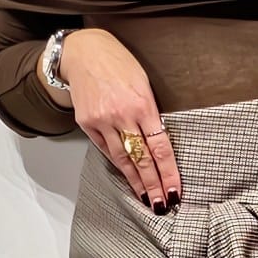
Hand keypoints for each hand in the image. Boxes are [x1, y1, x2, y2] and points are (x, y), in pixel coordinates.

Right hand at [50, 28, 182, 209]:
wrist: (83, 52)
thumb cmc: (119, 63)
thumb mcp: (144, 82)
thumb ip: (152, 112)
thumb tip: (160, 142)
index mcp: (142, 104)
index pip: (160, 147)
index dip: (168, 172)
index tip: (174, 190)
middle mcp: (121, 115)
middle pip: (141, 159)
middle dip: (153, 185)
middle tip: (161, 205)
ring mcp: (101, 121)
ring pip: (122, 159)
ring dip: (135, 182)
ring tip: (146, 199)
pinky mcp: (87, 123)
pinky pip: (106, 150)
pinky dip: (118, 165)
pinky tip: (128, 178)